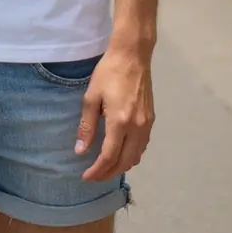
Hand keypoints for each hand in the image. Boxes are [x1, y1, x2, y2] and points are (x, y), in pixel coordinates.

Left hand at [75, 48, 153, 181]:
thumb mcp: (91, 96)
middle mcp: (137, 127)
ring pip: (136, 157)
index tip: (85, 176)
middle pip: (124, 162)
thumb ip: (87, 126)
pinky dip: (131, 156)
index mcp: (120, 122)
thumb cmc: (108, 72)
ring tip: (105, 167)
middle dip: (108, 173)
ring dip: (121, 166)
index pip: (109, 157)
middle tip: (94, 176)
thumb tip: (80, 151)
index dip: (97, 170)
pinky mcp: (151, 120)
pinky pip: (142, 146)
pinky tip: (121, 153)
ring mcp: (147, 125)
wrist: (132, 56)